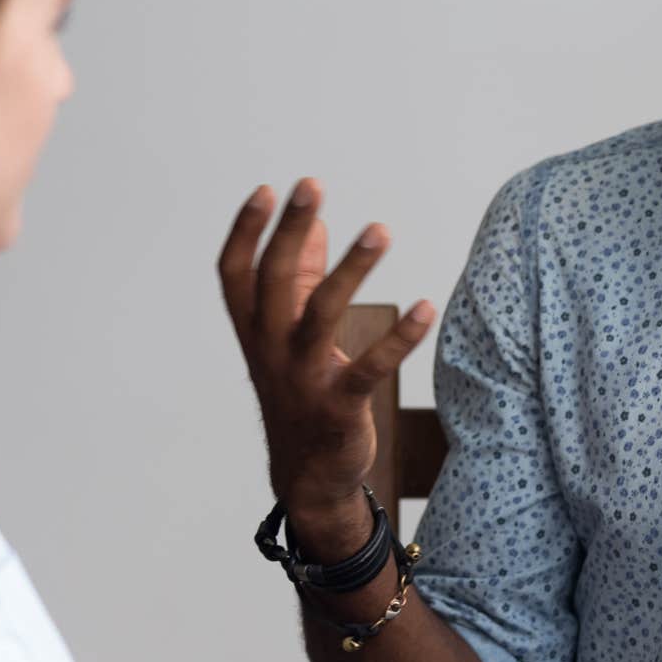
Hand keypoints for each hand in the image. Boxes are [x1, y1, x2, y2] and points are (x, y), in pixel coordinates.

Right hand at [219, 179, 435, 532]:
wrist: (307, 476)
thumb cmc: (300, 392)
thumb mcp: (290, 336)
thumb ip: (303, 280)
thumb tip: (316, 226)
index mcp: (253, 330)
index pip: (235, 273)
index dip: (246, 231)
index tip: (268, 190)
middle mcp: (270, 350)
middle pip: (273, 281)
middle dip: (290, 230)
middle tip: (311, 184)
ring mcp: (302, 379)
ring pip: (320, 314)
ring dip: (351, 269)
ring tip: (380, 229)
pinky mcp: (339, 406)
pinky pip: (370, 367)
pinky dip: (400, 338)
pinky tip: (425, 308)